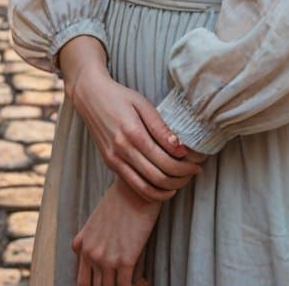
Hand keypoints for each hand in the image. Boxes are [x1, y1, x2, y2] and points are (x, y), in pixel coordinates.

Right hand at [70, 64, 202, 202]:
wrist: (91, 96)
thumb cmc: (120, 97)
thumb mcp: (143, 104)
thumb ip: (161, 127)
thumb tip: (180, 148)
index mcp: (132, 133)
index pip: (164, 160)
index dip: (184, 167)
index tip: (197, 164)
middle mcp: (121, 150)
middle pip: (157, 177)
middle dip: (180, 179)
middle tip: (193, 173)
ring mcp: (114, 160)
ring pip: (145, 188)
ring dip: (167, 190)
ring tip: (181, 182)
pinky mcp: (110, 164)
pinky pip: (133, 185)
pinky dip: (151, 191)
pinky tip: (163, 186)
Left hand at [73, 178, 160, 285]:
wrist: (135, 188)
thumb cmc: (120, 199)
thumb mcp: (95, 220)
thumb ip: (91, 240)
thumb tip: (99, 259)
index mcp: (82, 245)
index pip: (82, 281)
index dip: (95, 285)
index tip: (108, 281)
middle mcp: (91, 255)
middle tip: (118, 281)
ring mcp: (107, 259)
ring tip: (133, 281)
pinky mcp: (126, 260)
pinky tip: (144, 282)